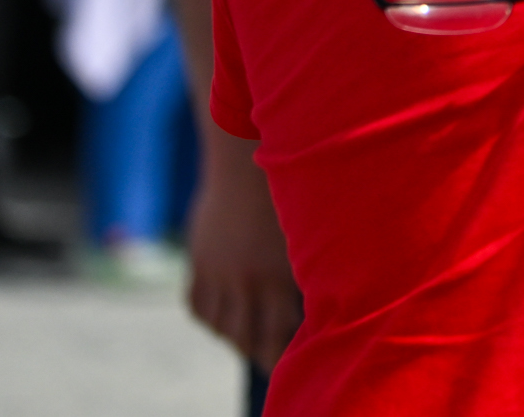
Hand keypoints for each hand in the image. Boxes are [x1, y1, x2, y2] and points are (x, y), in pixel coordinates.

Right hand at [187, 137, 301, 371]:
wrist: (244, 157)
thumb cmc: (291, 190)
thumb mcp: (308, 232)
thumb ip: (310, 270)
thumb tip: (325, 301)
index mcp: (276, 274)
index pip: (276, 335)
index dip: (282, 356)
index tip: (293, 366)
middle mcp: (243, 279)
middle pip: (245, 337)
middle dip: (259, 353)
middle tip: (271, 360)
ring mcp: (216, 271)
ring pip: (220, 325)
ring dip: (234, 338)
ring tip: (249, 341)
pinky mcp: (199, 259)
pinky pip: (197, 304)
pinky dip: (209, 317)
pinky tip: (222, 319)